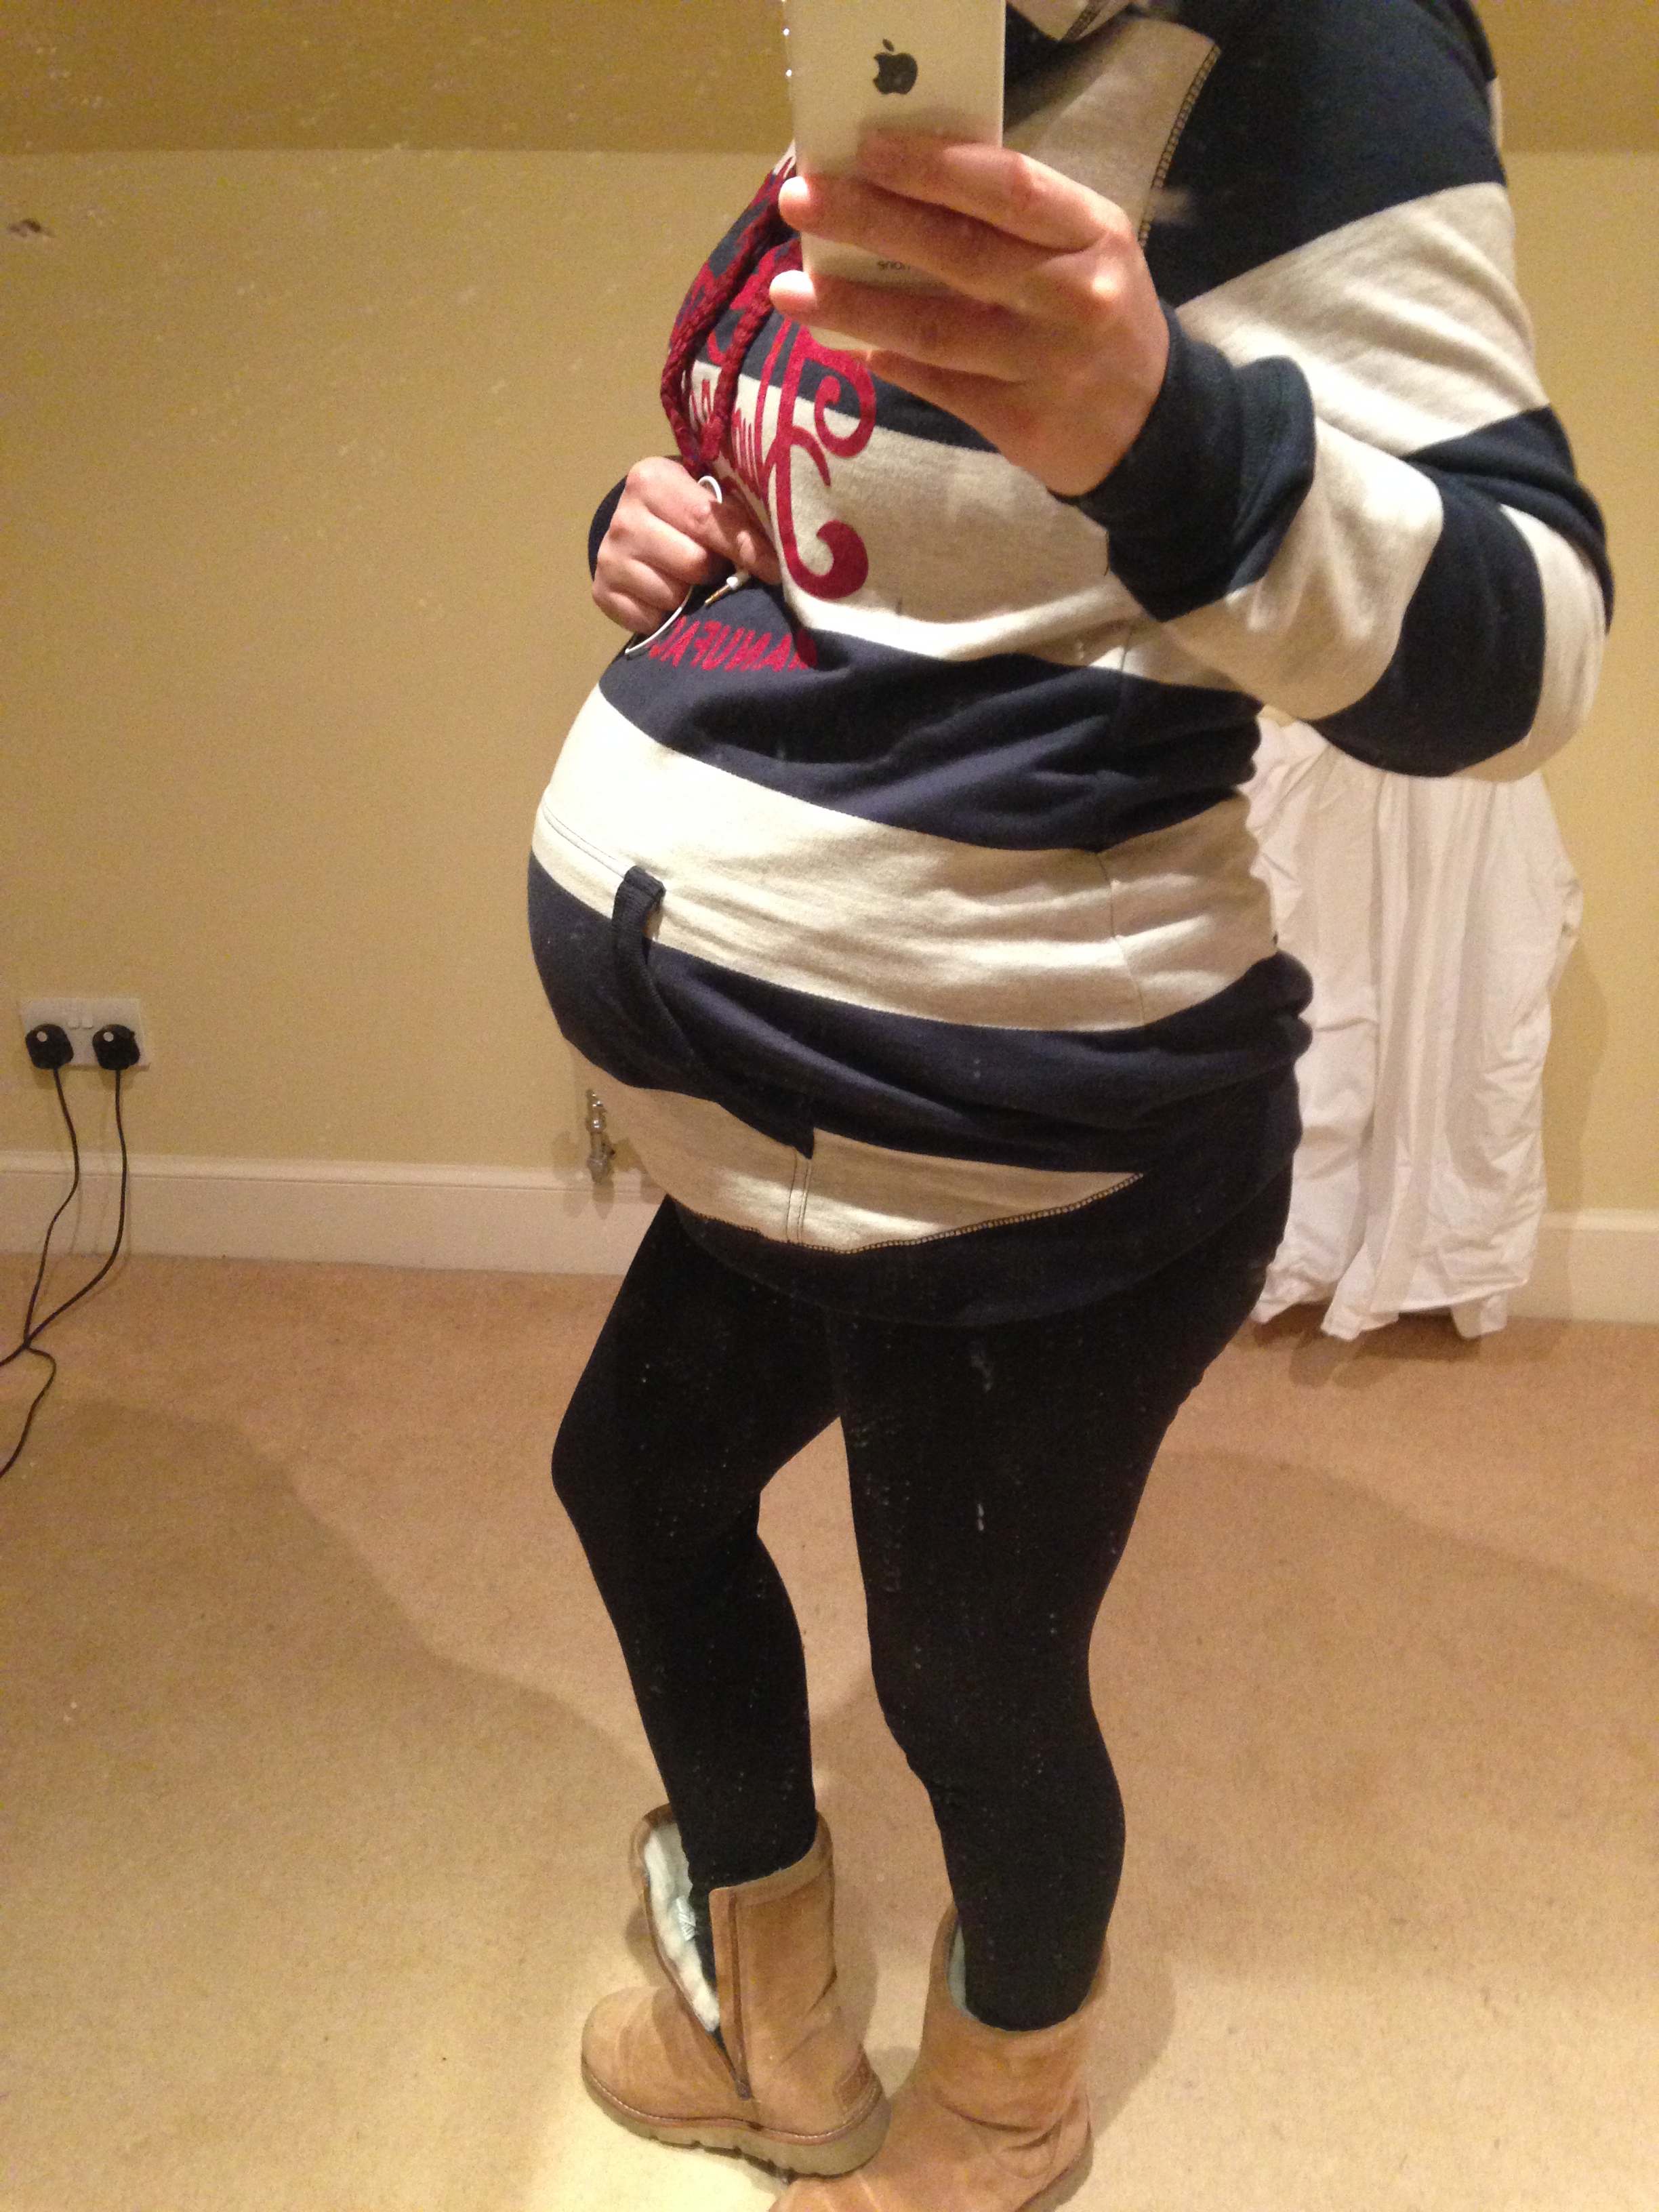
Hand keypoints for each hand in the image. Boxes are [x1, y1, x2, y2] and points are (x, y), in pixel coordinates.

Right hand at [593, 456, 780, 633]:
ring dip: (689, 593)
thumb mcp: (709, 497)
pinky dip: (664, 615)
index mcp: (651, 480)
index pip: (709, 520)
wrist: (637, 526)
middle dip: (712, 568)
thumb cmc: (685, 509)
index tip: (777, 570)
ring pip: (674, 596)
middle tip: (711, 562)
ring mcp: (608, 558)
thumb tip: (783, 555)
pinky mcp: (602, 593)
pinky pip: (651, 620)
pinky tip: (662, 594)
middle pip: (694, 563)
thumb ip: (736, 516)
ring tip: (686, 577)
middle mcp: (623, 517)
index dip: (748, 549)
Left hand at [770, 133, 1169, 498]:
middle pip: (956, 252)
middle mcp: (1071, 294)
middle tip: (801, 204)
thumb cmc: (1100, 316)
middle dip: (869, 222)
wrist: (1153, 427)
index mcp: (1092, 232)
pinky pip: (940, 386)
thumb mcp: (1084, 248)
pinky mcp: (1021, 422)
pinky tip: (852, 347)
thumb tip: (905, 190)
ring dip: (854, 307)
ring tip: (790, 291)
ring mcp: (1046, 364)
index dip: (931, 168)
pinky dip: (891, 364)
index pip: (1005, 187)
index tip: (864, 150)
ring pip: (934, 329)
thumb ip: (1016, 220)